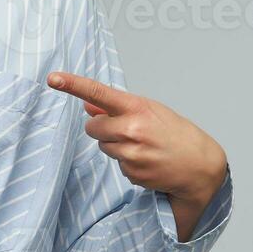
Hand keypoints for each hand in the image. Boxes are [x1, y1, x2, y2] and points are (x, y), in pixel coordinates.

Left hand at [46, 71, 226, 239]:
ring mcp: (132, 154)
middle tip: (128, 131)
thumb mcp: (150, 111)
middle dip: (104, 128)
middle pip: (93, 127)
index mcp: (137, 108)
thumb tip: (86, 105)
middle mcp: (132, 130)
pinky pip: (116, 165)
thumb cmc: (174, 132)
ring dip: (116, 146)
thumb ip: (117, 107)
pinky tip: (147, 160)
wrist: (200, 165)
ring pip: (103, 147)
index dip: (73, 84)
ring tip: (143, 146)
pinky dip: (127, 163)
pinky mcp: (132, 173)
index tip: (53, 78)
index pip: (99, 93)